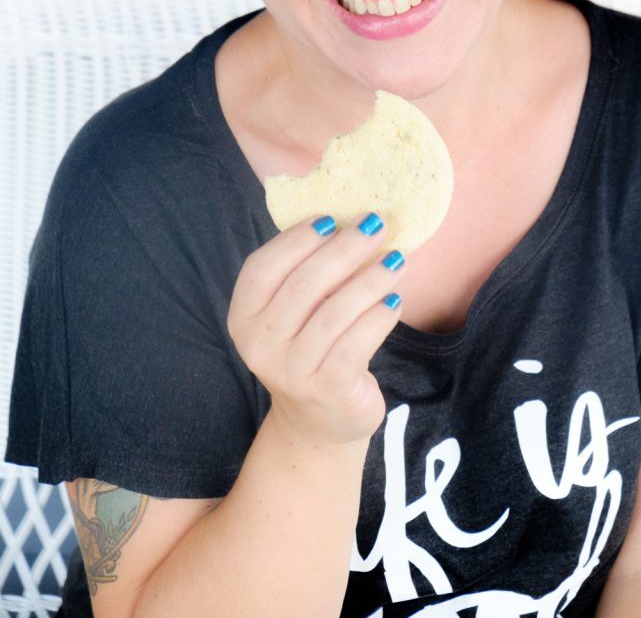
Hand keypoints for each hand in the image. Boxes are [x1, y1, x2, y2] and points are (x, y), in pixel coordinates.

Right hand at [228, 213, 404, 449]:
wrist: (319, 423)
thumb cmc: (310, 349)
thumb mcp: (295, 314)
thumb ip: (308, 273)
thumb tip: (350, 221)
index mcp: (244, 316)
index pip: (262, 268)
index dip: (296, 240)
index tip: (331, 218)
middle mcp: (260, 345)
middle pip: (303, 285)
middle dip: (344, 249)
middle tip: (376, 224)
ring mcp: (291, 371)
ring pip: (334, 313)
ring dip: (370, 280)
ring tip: (396, 260)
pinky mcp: (327, 390)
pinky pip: (357, 343)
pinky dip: (378, 317)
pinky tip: (395, 301)